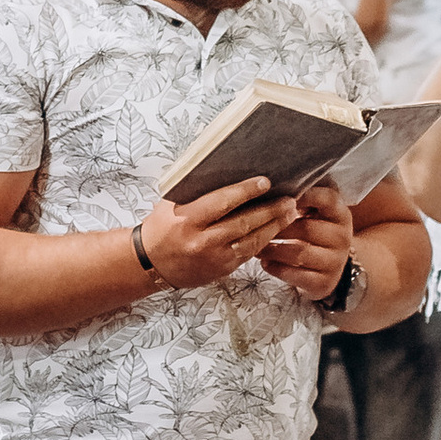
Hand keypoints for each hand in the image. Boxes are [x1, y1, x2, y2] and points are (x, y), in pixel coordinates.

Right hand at [137, 177, 301, 290]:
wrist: (151, 263)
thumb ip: (198, 191)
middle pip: (243, 223)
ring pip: (251, 241)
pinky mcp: (222, 270)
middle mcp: (202, 241)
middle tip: (289, 199)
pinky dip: (264, 242)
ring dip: (273, 227)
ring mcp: (214, 258)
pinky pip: (248, 254)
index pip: (222, 202)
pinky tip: (275, 231)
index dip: (246, 191)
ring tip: (290, 213)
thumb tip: (226, 170)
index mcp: (187, 220)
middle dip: (269, 210)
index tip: (264, 182)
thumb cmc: (162, 228)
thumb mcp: (172, 204)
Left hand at [262, 179, 355, 305]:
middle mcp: (342, 237)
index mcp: (340, 213)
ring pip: (299, 253)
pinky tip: (265, 262)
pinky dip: (277, 268)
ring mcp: (336, 261)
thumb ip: (299, 200)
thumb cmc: (314, 232)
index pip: (326, 198)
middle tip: (255, 224)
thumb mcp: (315, 213)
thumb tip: (267, 186)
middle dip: (277, 227)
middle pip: (306, 228)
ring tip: (255, 244)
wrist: (331, 267)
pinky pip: (297, 275)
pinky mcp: (325, 283)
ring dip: (273, 249)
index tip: (278, 194)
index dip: (302, 195)